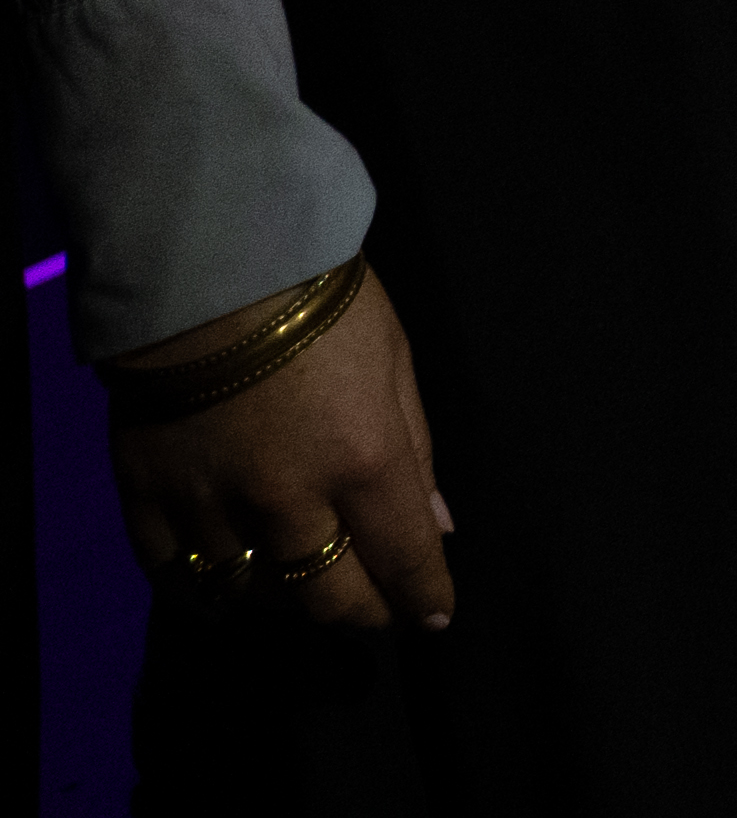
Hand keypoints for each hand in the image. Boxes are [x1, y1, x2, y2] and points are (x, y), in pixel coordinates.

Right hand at [109, 266, 452, 634]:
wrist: (206, 269)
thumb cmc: (319, 301)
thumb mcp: (395, 363)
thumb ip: (415, 452)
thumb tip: (437, 525)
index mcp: (363, 461)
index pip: (402, 559)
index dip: (422, 597)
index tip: (434, 616)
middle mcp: (288, 500)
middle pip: (326, 596)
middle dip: (360, 613)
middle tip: (374, 611)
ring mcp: (212, 505)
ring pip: (253, 594)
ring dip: (286, 604)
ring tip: (305, 594)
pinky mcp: (148, 498)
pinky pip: (173, 574)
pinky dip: (203, 592)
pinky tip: (225, 594)